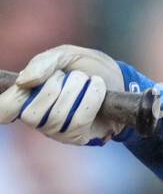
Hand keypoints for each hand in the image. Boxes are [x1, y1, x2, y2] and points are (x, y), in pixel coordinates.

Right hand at [0, 44, 126, 144]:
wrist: (119, 79)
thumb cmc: (85, 67)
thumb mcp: (64, 56)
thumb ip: (42, 63)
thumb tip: (23, 82)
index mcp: (26, 96)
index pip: (5, 109)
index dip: (7, 105)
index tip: (25, 88)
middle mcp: (37, 117)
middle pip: (31, 115)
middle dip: (52, 88)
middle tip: (68, 75)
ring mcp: (57, 131)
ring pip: (57, 117)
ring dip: (75, 91)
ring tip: (86, 79)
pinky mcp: (78, 137)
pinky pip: (79, 122)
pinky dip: (91, 99)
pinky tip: (97, 87)